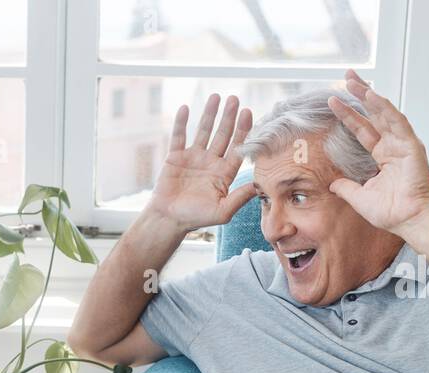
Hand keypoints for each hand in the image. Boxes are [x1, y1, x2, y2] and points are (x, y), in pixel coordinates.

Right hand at [145, 93, 257, 233]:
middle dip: (229, 117)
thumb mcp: (223, 211)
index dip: (243, 130)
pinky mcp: (175, 157)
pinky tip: (186, 108)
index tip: (248, 113)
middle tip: (235, 99)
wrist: (168, 220)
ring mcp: (193, 158)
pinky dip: (181, 122)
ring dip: (210, 114)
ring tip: (216, 96)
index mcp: (224, 173)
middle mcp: (211, 162)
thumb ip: (240, 197)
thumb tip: (260, 185)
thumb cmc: (195, 218)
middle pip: (223, 135)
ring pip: (203, 131)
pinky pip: (179, 136)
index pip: (237, 147)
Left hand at [325, 69, 428, 237]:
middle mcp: (392, 146)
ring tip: (353, 80)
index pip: (361, 130)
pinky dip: (384, 108)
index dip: (348, 115)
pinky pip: (397, 122)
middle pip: (373, 115)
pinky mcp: (412, 145)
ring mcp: (403, 144)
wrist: (409, 221)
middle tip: (346, 76)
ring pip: (384, 113)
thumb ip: (346, 188)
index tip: (332, 101)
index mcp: (382, 156)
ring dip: (369, 95)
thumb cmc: (390, 212)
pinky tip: (372, 95)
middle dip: (359, 94)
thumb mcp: (359, 197)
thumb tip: (332, 183)